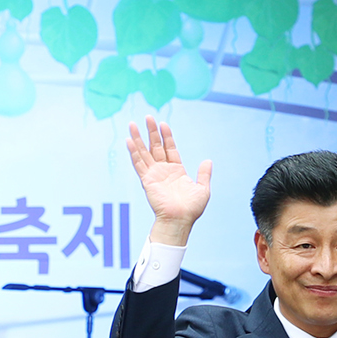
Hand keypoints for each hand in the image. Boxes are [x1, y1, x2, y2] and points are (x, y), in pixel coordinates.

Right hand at [126, 118, 212, 246]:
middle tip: (147, 117)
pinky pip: (139, 164)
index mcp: (177, 171)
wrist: (180, 220)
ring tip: (132, 124)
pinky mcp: (147, 180)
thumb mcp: (203, 189)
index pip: (170, 149)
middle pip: (155, 147)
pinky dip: (134, 152)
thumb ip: (204, 174)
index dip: (166, 136)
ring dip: (138, 138)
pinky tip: (129, 141)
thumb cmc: (191, 209)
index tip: (163, 124)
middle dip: (151, 132)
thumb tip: (208, 160)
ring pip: (144, 152)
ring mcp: (154, 174)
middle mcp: (164, 171)